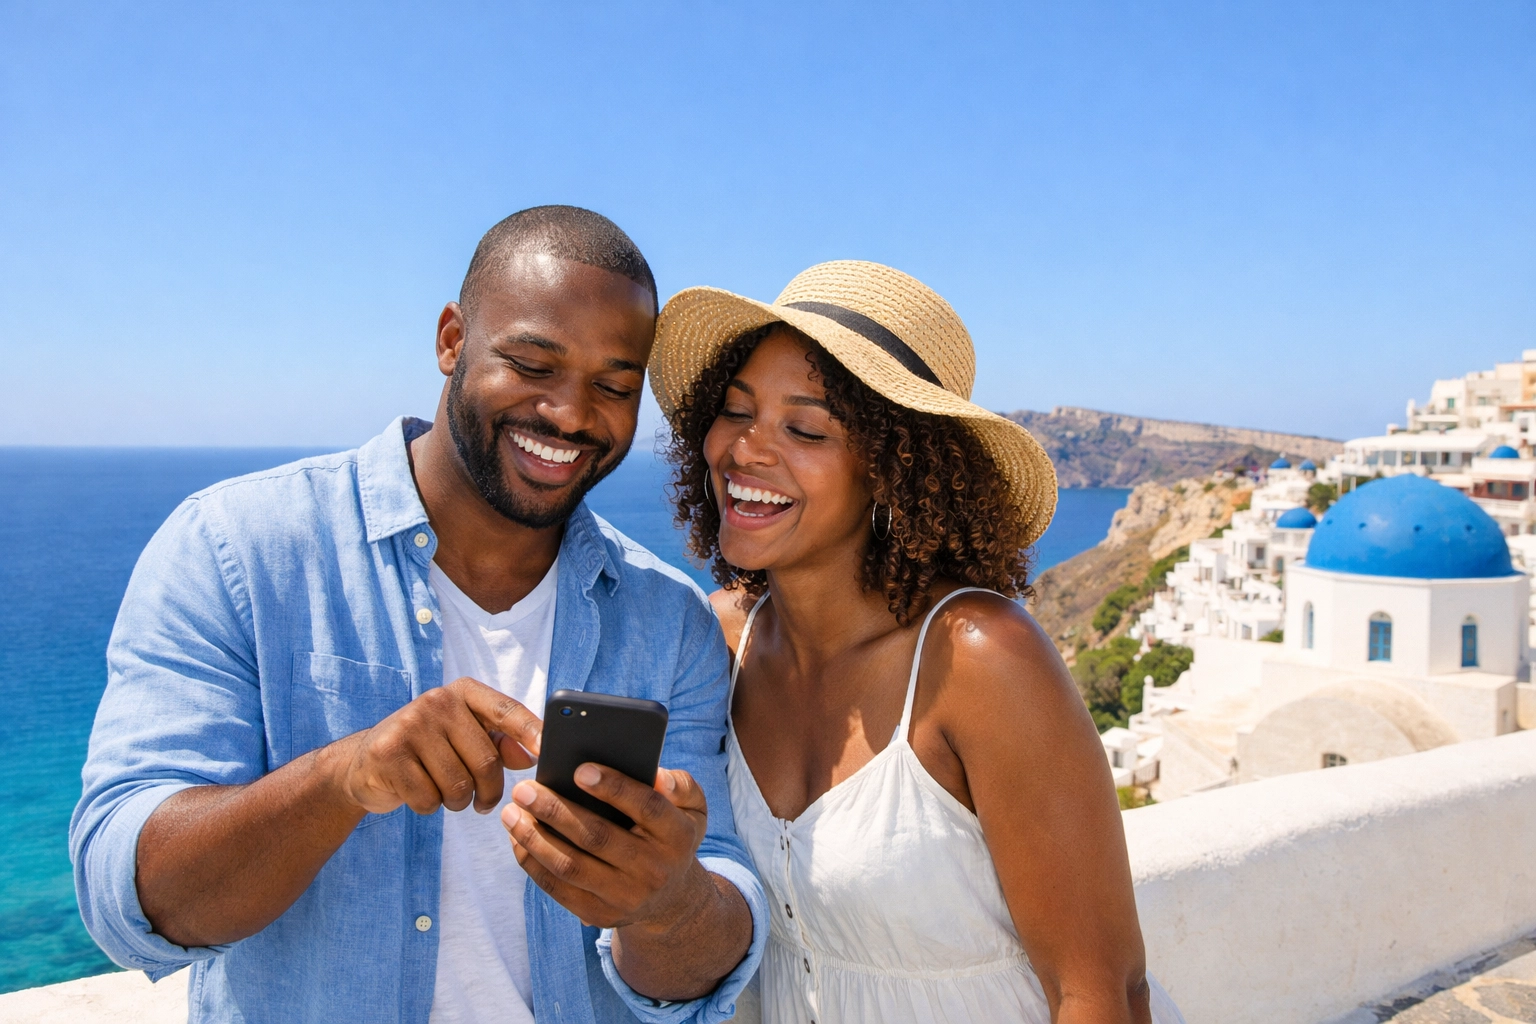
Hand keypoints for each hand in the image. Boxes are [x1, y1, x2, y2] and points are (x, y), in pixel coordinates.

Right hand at [330, 677, 543, 816]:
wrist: (364, 763)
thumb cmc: (428, 751)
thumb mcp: (465, 739)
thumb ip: (500, 744)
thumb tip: (531, 755)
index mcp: (462, 693)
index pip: (505, 710)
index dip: (530, 730)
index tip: (546, 751)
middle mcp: (436, 701)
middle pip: (485, 761)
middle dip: (488, 791)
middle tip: (482, 802)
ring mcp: (409, 725)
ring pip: (458, 785)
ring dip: (456, 802)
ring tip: (444, 793)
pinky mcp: (388, 754)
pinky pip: (428, 799)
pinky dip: (428, 806)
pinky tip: (416, 792)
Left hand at [501, 765, 711, 930]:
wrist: (671, 898)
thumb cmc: (671, 834)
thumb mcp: (691, 808)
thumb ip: (680, 785)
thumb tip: (658, 776)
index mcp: (678, 836)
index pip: (648, 808)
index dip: (614, 788)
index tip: (580, 769)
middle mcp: (655, 870)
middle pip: (598, 837)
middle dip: (555, 811)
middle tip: (524, 789)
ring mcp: (627, 898)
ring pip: (571, 866)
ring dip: (534, 838)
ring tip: (511, 813)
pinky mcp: (601, 916)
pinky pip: (559, 889)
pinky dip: (533, 862)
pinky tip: (517, 839)